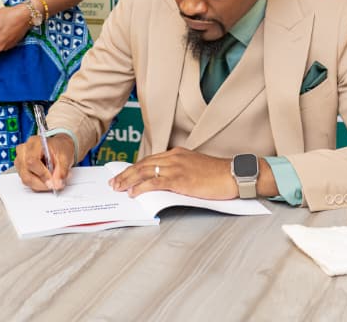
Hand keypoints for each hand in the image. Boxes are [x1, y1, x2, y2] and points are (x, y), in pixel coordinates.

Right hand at [16, 132, 74, 191]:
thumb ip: (62, 171)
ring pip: (25, 178)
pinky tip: (45, 180)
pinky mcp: (20, 169)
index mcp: (34, 143)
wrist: (57, 149)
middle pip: (26, 172)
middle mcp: (23, 150)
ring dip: (39, 185)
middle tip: (53, 185)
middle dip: (41, 182)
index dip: (41, 173)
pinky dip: (37, 184)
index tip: (52, 181)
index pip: (32, 160)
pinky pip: (26, 181)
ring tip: (51, 182)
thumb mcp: (65, 158)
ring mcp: (20, 159)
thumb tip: (57, 184)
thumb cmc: (59, 149)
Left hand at [110, 148, 236, 198]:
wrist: (233, 174)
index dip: (134, 168)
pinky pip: (155, 182)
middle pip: (143, 164)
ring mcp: (176, 167)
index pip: (150, 160)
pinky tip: (134, 193)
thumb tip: (164, 183)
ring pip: (145, 172)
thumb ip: (179, 172)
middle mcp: (174, 157)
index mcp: (177, 153)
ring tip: (118, 187)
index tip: (124, 175)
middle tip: (114, 182)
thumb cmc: (218, 175)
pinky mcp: (180, 179)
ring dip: (128, 180)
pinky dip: (141, 187)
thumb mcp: (194, 168)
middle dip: (126, 174)